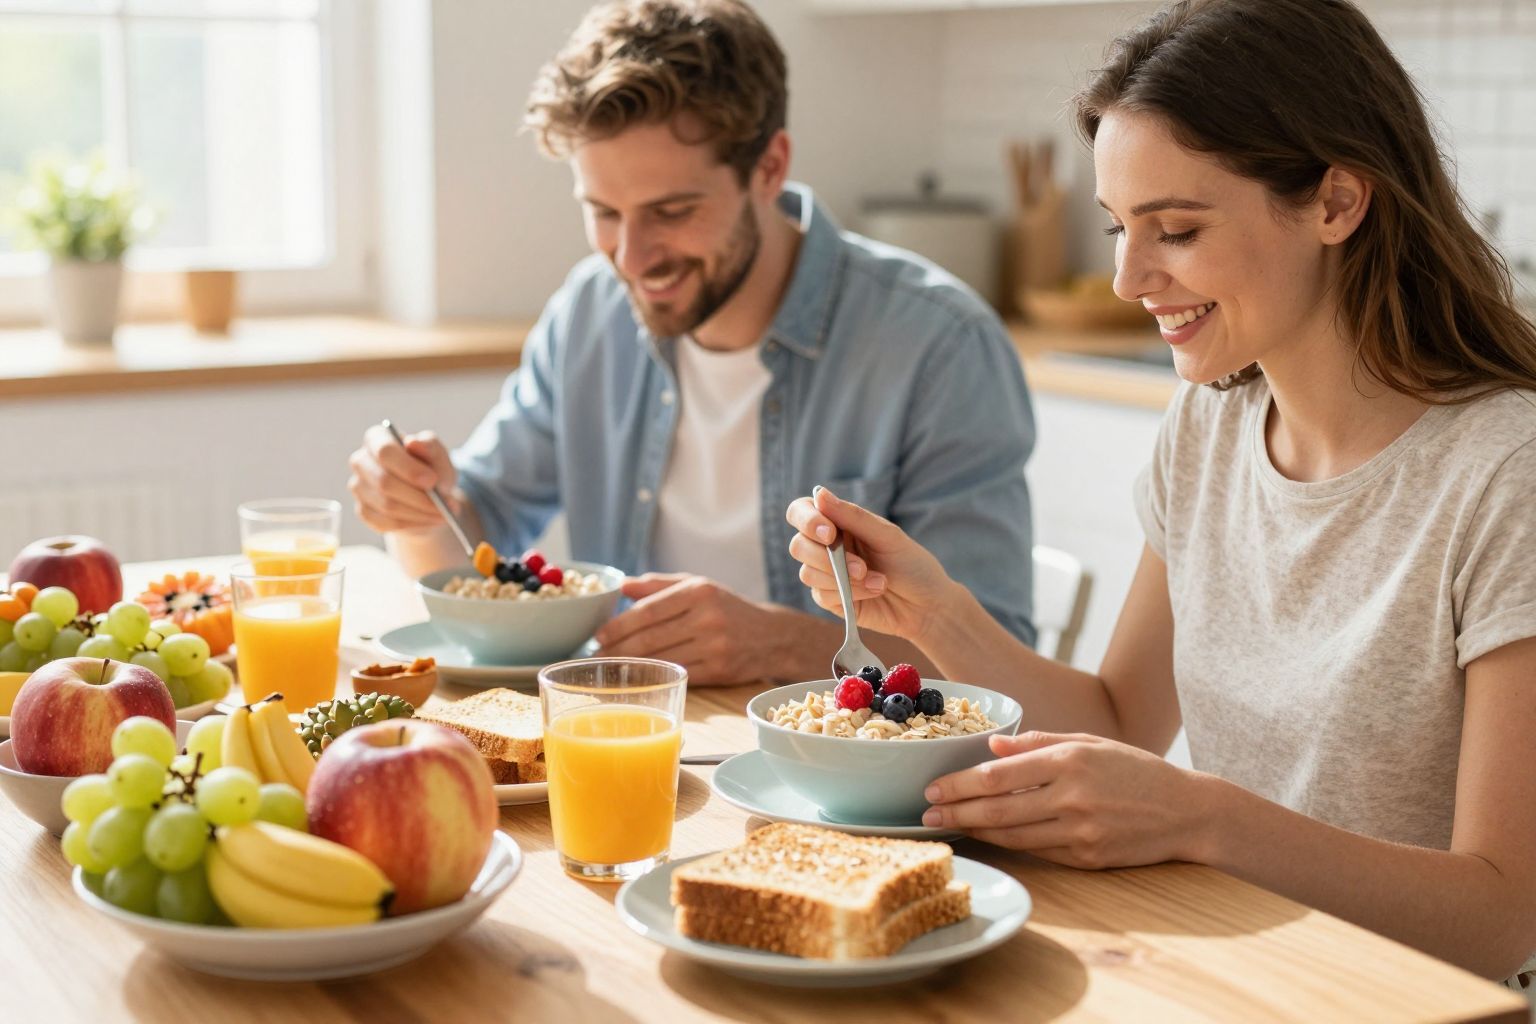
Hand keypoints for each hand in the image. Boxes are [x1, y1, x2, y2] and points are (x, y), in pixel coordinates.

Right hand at [347, 425, 461, 533]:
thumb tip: (413, 443)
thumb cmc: (431, 468)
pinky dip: (412, 524)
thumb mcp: (438, 455)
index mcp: (377, 438)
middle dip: (418, 496)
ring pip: (387, 505)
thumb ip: (429, 446)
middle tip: (443, 505)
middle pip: (384, 481)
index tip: (432, 481)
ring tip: (442, 514)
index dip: (408, 468)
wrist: (428, 496)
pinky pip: (386, 523)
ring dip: (419, 513)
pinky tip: (428, 520)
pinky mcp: (363, 511)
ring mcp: (359, 487)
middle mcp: (361, 461)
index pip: (385, 452)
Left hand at [593, 574, 781, 685]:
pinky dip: (656, 678)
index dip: (619, 625)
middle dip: (618, 650)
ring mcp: (715, 645)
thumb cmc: (727, 608)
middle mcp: (708, 616)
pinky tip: (640, 679)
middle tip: (597, 657)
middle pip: (650, 637)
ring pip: (661, 659)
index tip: (599, 635)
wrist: (773, 636)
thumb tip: (621, 585)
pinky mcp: (720, 669)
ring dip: (632, 667)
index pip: (648, 610)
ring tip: (613, 669)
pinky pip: (678, 674)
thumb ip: (659, 584)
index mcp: (699, 591)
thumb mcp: (699, 586)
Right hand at [784, 487, 954, 643]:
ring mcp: (826, 573)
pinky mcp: (830, 599)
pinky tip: (873, 592)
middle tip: (861, 567)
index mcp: (839, 522)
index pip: (802, 511)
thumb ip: (853, 516)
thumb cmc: (911, 564)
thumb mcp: (888, 536)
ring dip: (844, 578)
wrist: (926, 605)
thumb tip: (820, 493)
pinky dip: (849, 593)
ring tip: (879, 581)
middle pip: (798, 545)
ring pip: (807, 572)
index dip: (807, 520)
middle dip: (827, 558)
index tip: (830, 533)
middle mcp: (828, 546)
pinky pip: (821, 594)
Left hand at [921, 732, 1209, 868]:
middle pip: (998, 808)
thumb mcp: (1091, 742)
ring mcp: (1080, 832)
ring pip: (1012, 835)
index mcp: (1070, 761)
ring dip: (974, 831)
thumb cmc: (1136, 771)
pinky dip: (1007, 844)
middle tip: (925, 814)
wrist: (1186, 812)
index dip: (960, 783)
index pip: (999, 775)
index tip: (933, 787)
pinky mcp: (1087, 858)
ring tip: (948, 827)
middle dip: (956, 811)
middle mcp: (1072, 797)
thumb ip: (1040, 742)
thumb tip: (993, 746)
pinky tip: (986, 838)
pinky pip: (1036, 851)